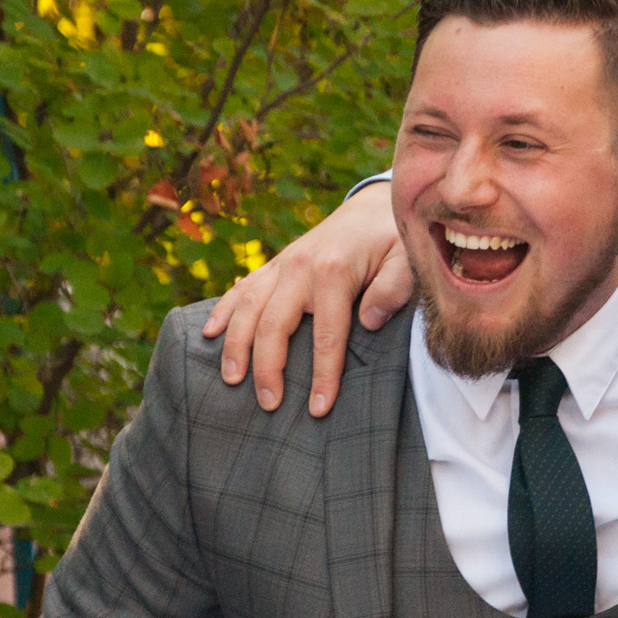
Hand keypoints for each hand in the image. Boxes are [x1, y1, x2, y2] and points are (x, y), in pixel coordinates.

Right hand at [200, 180, 411, 416]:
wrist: (374, 209)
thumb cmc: (393, 242)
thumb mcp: (407, 261)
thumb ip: (393, 290)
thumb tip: (368, 323)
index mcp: (335, 272)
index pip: (326, 335)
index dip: (322, 375)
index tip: (318, 408)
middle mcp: (300, 268)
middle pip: (273, 325)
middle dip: (268, 368)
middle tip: (269, 404)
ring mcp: (282, 265)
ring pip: (247, 308)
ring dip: (236, 345)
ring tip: (231, 379)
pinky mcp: (275, 265)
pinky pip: (242, 289)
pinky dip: (223, 311)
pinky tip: (210, 335)